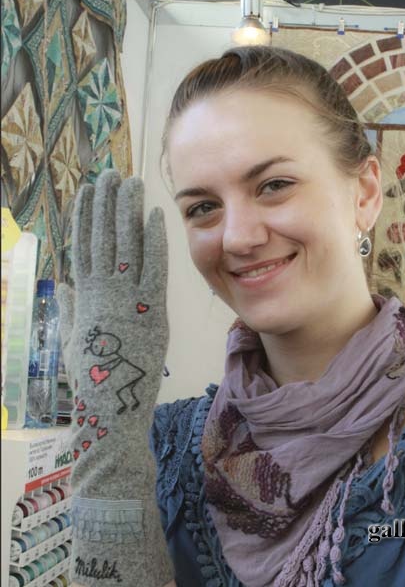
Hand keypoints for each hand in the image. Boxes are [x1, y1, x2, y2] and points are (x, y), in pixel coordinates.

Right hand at [57, 169, 167, 480]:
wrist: (112, 411)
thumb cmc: (93, 379)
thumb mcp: (77, 342)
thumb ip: (73, 311)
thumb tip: (67, 285)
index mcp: (84, 298)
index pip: (84, 247)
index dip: (86, 217)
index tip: (88, 191)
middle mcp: (103, 294)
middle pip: (103, 240)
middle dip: (106, 205)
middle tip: (111, 175)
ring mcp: (128, 301)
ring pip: (125, 248)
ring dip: (127, 214)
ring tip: (130, 184)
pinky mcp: (153, 311)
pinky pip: (154, 270)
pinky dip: (154, 243)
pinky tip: (155, 217)